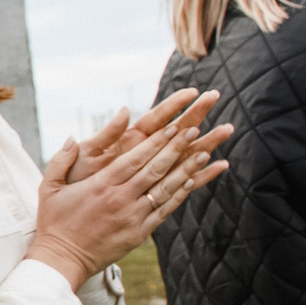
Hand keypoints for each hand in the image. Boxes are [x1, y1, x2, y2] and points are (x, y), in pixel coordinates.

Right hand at [27, 94, 230, 287]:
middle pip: (154, 169)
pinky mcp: (139, 233)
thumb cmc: (54, 223)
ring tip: (202, 152)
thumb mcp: (48, 188)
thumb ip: (60, 161)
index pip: (134, 158)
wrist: (62, 259)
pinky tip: (191, 180)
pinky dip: (179, 194)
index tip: (172, 126)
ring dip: (186, 169)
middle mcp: (120, 199)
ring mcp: (132, 217)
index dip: (156, 141)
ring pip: (165, 188)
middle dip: (176, 147)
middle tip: (193, 129)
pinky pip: (164, 210)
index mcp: (100, 185)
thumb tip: (72, 138)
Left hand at [64, 88, 214, 182]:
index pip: (155, 118)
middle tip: (215, 96)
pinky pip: (185, 181)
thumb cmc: (78, 180)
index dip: (172, 104)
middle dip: (195, 114)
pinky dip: (203, 174)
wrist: (77, 213)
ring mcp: (155, 170)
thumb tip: (125, 110)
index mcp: (128, 140)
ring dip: (207, 141)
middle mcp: (146, 152)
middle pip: (176, 130)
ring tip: (228, 129)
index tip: (191, 91)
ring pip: (186, 153)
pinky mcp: (159, 190)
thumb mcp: (88, 154)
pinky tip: (221, 165)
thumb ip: (106, 134)